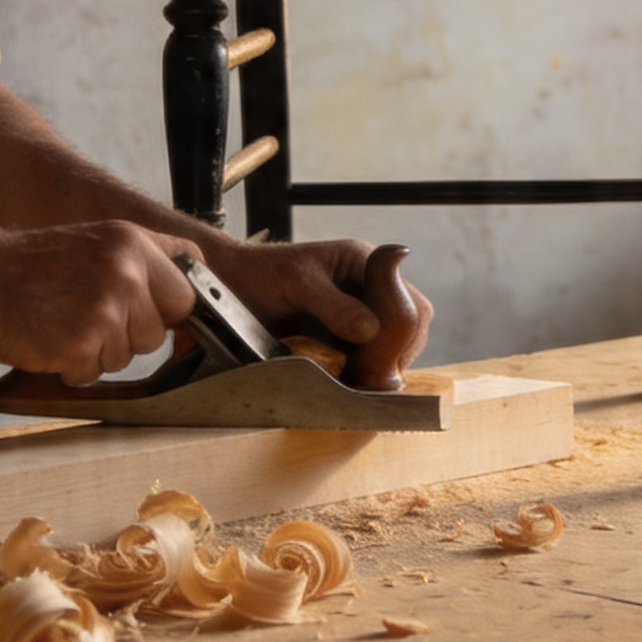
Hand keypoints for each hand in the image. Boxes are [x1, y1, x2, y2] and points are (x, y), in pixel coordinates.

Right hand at [0, 220, 199, 383]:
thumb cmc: (30, 267)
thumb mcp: (95, 243)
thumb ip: (140, 266)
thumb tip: (186, 301)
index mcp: (133, 241)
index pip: (192, 275)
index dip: (182, 301)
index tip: (175, 317)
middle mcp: (127, 271)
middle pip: (165, 324)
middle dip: (137, 332)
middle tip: (94, 318)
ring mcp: (106, 309)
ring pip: (130, 354)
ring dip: (100, 351)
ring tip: (65, 323)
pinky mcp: (82, 344)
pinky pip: (95, 372)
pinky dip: (73, 367)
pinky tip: (51, 340)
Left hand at [210, 239, 433, 391]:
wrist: (231, 285)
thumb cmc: (262, 273)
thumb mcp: (298, 283)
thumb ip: (334, 306)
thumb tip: (370, 330)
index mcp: (365, 263)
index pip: (410, 302)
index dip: (403, 332)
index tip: (382, 356)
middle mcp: (368, 288)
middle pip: (408, 327)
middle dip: (393, 353)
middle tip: (370, 374)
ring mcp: (357, 313)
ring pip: (389, 347)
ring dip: (377, 366)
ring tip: (354, 378)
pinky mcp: (342, 336)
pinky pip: (366, 358)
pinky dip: (361, 372)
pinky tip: (344, 378)